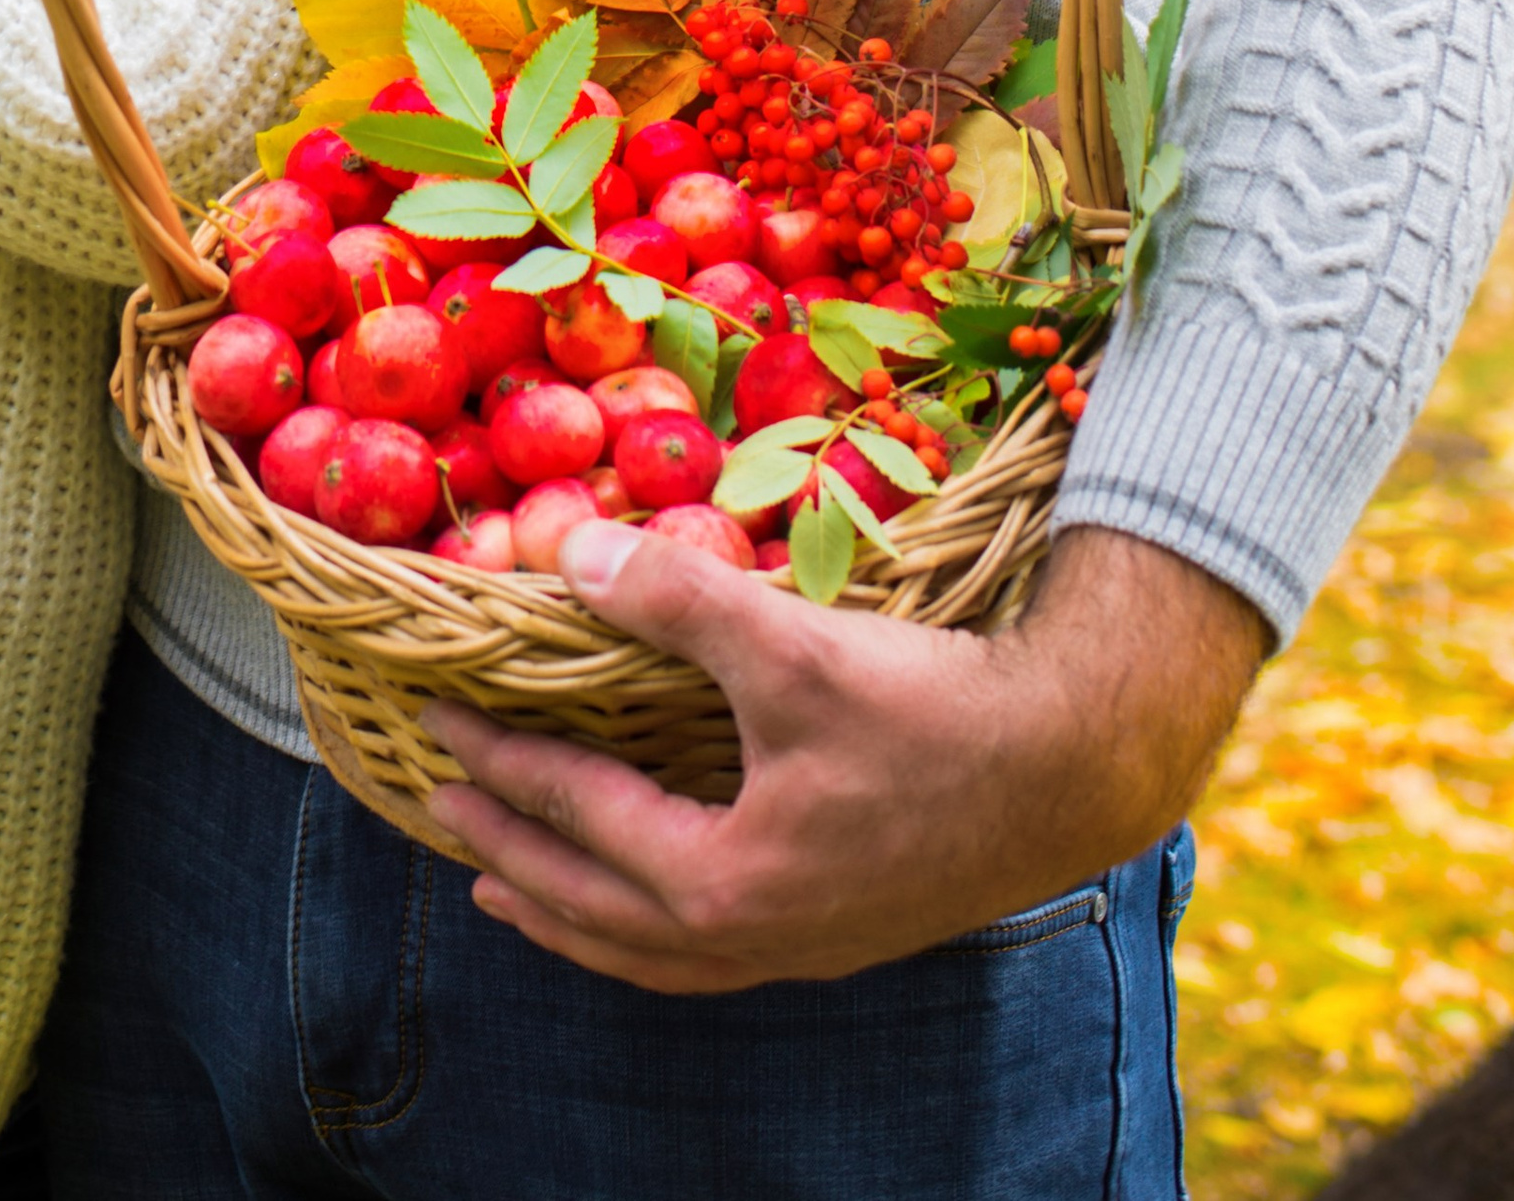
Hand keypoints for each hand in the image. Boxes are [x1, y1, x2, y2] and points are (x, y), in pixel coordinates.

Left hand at [427, 519, 1266, 990]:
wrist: (1075, 768)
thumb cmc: (931, 712)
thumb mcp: (791, 644)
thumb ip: (674, 602)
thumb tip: (566, 557)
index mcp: (724, 880)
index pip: (578, 816)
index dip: (500, 764)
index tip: (437, 722)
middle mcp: (752, 937)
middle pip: (595, 910)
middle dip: (511, 855)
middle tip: (443, 805)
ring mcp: (801, 947)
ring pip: (652, 953)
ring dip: (573, 919)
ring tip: (509, 893)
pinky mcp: (844, 933)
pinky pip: (709, 956)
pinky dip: (650, 935)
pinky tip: (652, 904)